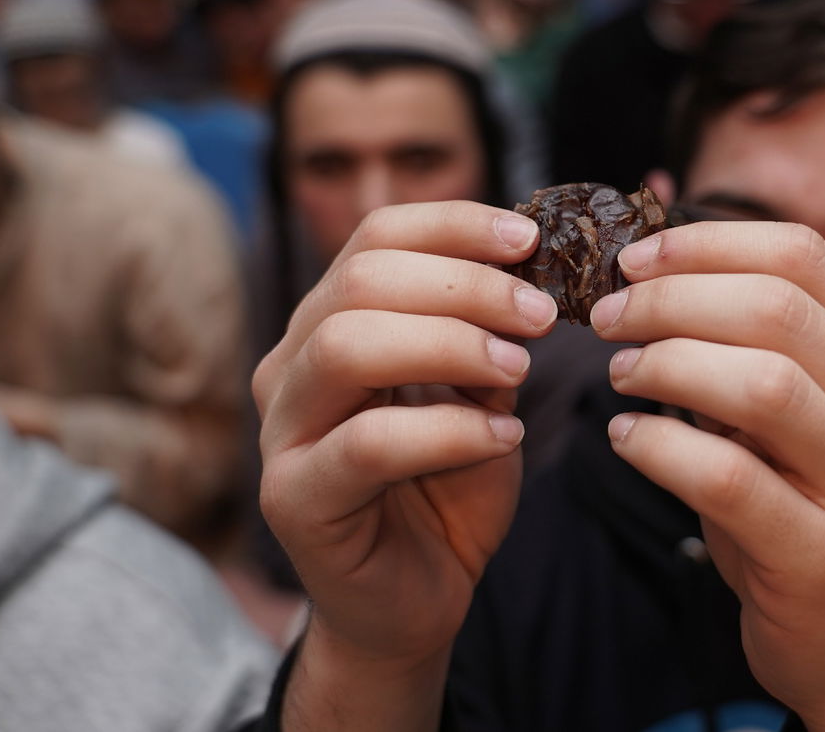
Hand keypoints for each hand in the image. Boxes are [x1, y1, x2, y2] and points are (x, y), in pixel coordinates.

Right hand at [254, 202, 556, 681]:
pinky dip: (449, 430)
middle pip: (362, 281)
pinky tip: (504, 435)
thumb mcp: (481, 392)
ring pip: (349, 346)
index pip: (375, 238)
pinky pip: (368, 443)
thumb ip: (489, 334)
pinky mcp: (295, 498)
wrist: (417, 599)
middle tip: (541, 314)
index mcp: (329, 322)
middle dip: (466, 285)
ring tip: (521, 367)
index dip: (453, 225)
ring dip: (452, 344)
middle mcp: (292, 365)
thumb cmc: (448, 487)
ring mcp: (283, 431)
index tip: (530, 239)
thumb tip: (533, 268)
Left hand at [590, 221, 824, 730]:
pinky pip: (728, 478)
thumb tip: (650, 274)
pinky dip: (659, 448)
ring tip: (621, 373)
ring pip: (762, 384)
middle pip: (777, 310)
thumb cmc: (807, 507)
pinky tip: (628, 440)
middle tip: (609, 316)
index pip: (803, 257)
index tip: (636, 258)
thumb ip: (751, 347)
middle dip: (673, 300)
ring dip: (667, 365)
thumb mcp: (798, 415)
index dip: (707, 243)